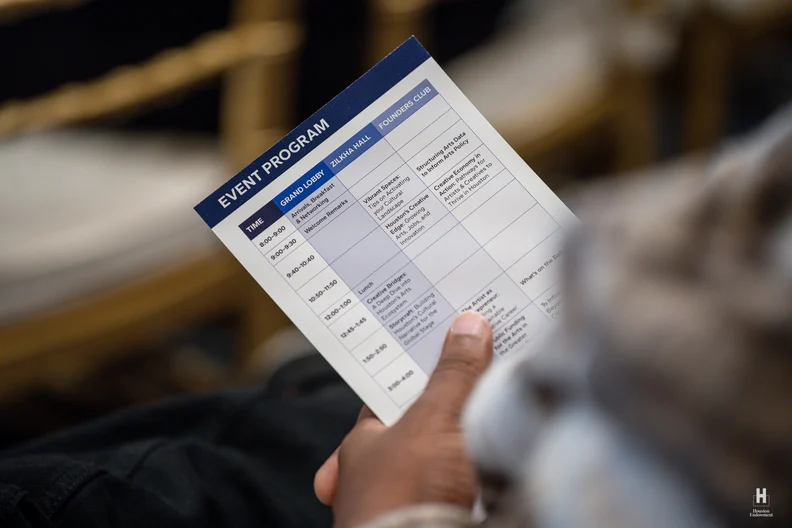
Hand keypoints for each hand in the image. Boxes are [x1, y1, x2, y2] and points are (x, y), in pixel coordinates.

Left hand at [314, 312, 492, 527]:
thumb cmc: (405, 491)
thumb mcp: (433, 420)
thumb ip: (453, 375)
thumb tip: (468, 325)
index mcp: (365, 439)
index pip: (389, 387)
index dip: (418, 362)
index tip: (447, 335)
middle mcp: (383, 468)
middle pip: (423, 418)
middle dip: (453, 396)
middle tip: (487, 355)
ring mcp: (411, 493)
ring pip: (448, 448)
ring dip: (472, 429)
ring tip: (505, 391)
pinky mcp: (442, 511)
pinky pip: (469, 476)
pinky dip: (485, 462)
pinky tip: (503, 445)